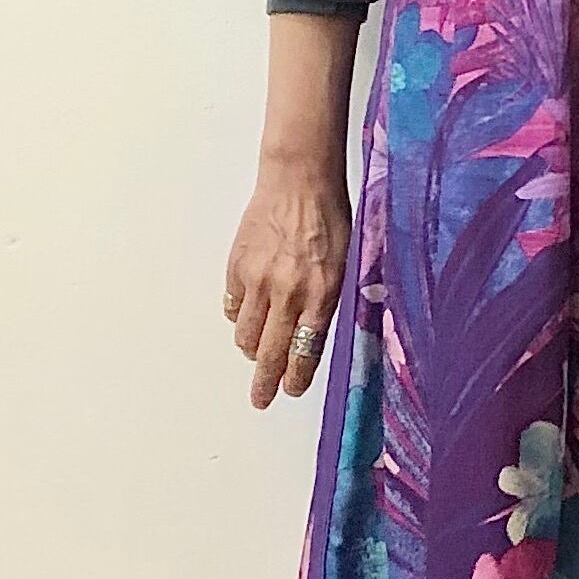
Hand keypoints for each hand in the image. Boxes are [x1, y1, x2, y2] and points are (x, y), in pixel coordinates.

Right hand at [224, 156, 352, 408]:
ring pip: (247, 335)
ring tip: (258, 350)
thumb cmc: (329, 218)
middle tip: (261, 398)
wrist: (299, 180)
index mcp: (321, 294)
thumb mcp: (345, 264)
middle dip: (265, 382)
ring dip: (253, 349)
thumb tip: (312, 335)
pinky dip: (240, 317)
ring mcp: (258, 281)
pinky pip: (233, 307)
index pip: (306, 352)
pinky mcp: (237, 267)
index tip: (290, 391)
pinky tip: (249, 313)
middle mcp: (288, 293)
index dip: (296, 378)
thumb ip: (328, 301)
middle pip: (270, 353)